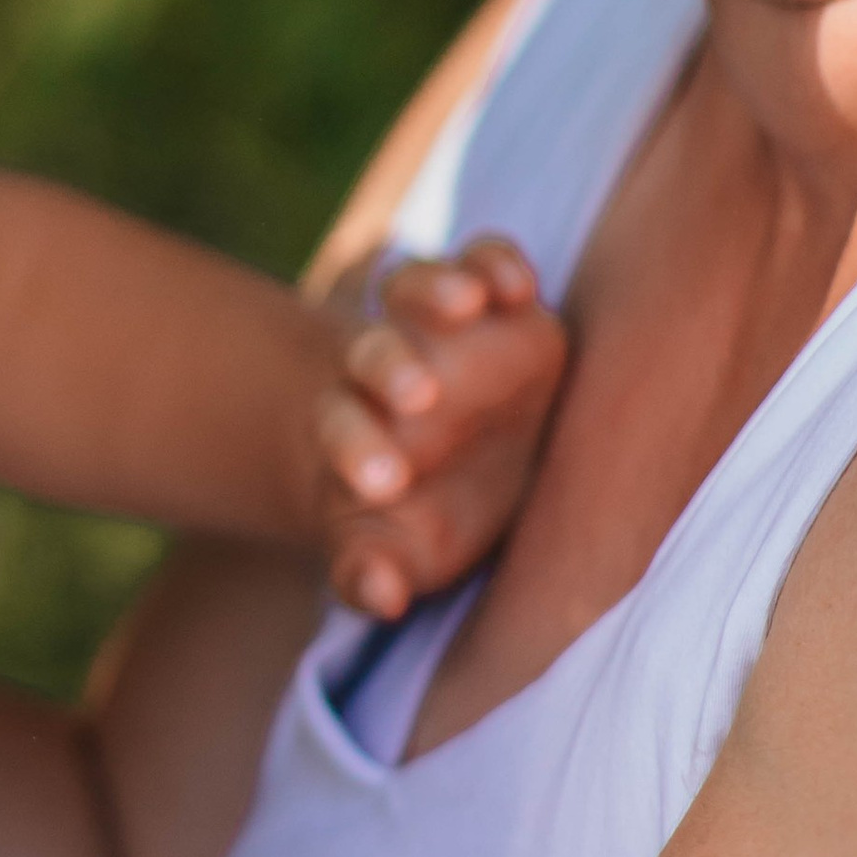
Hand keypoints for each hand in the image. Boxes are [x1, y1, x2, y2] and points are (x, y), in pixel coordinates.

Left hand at [316, 236, 566, 619]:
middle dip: (392, 369)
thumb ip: (375, 570)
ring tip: (463, 304)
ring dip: (434, 290)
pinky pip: (483, 261)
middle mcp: (386, 367)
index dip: (356, 449)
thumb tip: (380, 595)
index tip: (383, 483)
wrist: (464, 461)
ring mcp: (437, 323)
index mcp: (355, 426)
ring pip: (415, 289)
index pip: (341, 426)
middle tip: (417, 398)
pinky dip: (493, 263)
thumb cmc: (424, 517)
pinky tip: (515, 285)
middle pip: (373, 352)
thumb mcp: (399, 553)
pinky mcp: (490, 294)